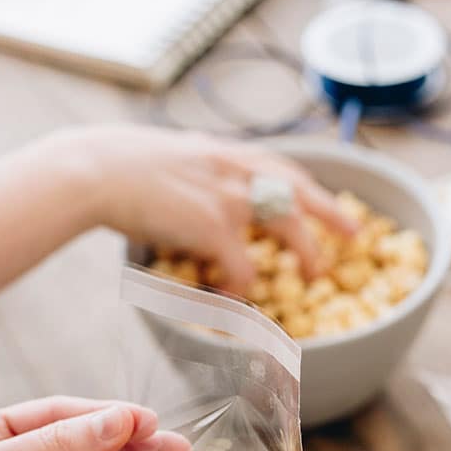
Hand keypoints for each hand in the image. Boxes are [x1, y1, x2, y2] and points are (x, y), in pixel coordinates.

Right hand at [76, 125, 355, 293]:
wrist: (95, 170)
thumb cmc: (117, 168)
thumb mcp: (167, 158)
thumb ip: (193, 172)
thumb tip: (196, 193)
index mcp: (222, 153)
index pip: (278, 164)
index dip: (306, 182)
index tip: (325, 196)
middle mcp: (233, 169)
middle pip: (298, 189)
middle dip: (330, 211)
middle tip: (354, 233)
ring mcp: (227, 195)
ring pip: (286, 225)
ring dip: (306, 253)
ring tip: (314, 276)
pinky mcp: (213, 225)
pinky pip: (244, 265)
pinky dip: (244, 285)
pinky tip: (236, 296)